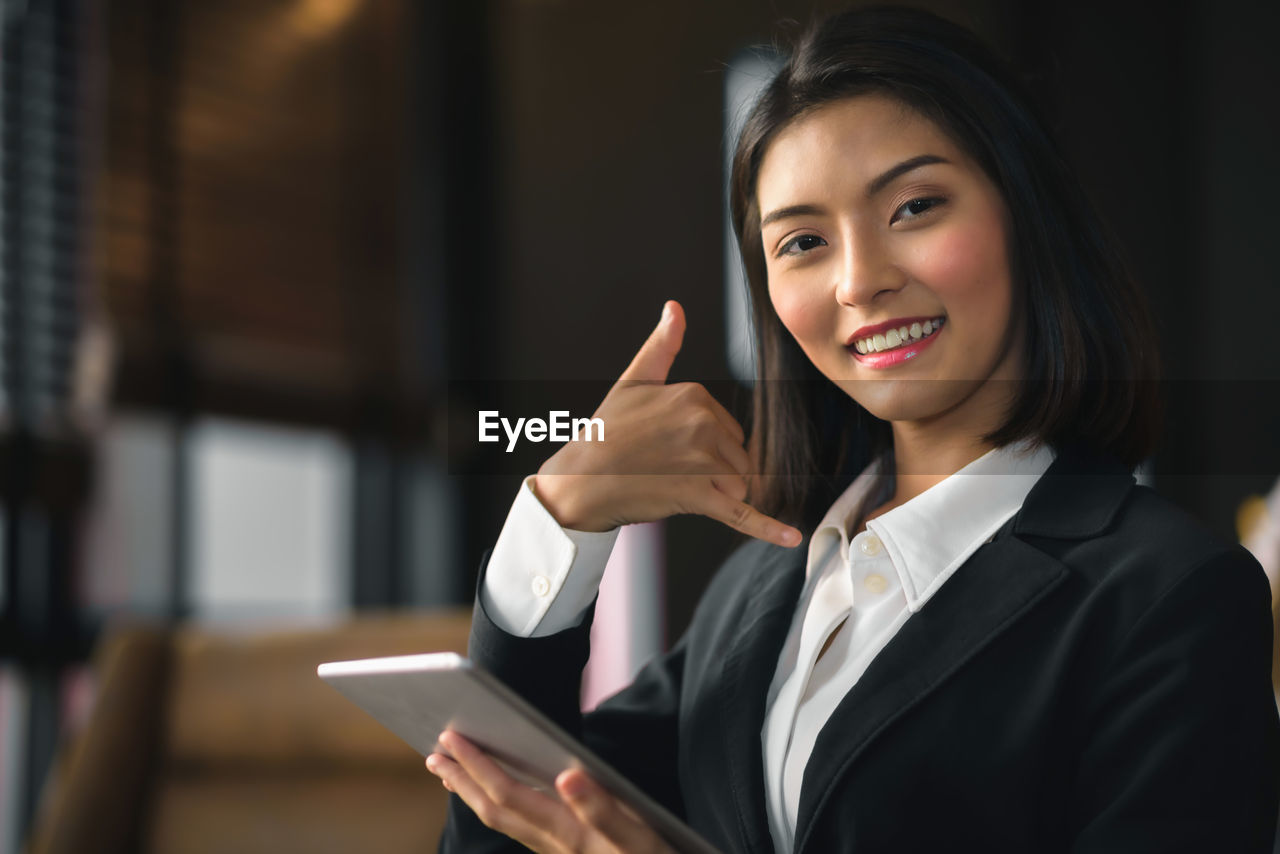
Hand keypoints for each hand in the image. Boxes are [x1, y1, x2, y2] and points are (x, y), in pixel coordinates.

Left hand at [428, 731, 675, 853]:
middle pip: (494, 810)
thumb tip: (568, 777)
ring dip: (472, 794)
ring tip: (450, 771)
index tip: (453, 737)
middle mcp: (552, 843)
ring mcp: (553, 850)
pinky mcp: (561, 852)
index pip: (509, 793)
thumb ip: (604, 809)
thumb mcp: (639, 835)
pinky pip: (515, 826)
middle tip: (435, 752)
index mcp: (566, 831)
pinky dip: (495, 805)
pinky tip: (495, 796)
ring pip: (501, 821)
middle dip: (462, 779)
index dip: (478, 765)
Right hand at [534, 300, 800, 547]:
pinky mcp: (699, 496)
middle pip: (739, 459)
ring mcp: (702, 461)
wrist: (580, 481)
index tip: (668, 450)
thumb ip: (661, 346)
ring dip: (715, 495)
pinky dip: (768, 528)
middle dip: (715, 473)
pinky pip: (741, 514)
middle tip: (667, 471)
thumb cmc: (605, 435)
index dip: (706, 449)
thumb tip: (675, 308)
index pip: (729, 432)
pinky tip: (791, 538)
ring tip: (673, 488)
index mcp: (694, 395)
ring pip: (738, 485)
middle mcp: (703, 423)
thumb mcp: (632, 382)